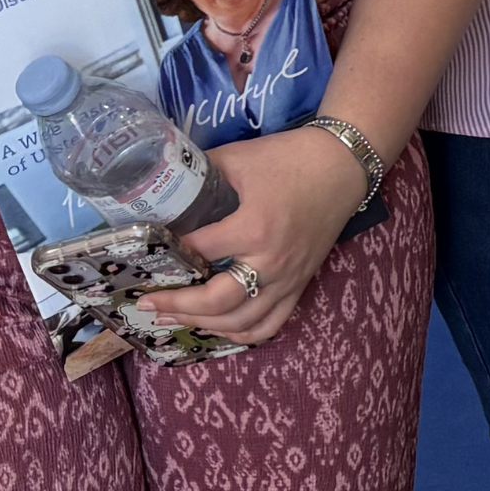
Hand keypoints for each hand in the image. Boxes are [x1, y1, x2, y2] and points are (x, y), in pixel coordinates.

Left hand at [151, 125, 371, 347]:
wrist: (342, 166)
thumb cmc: (288, 159)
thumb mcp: (238, 158)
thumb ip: (201, 175)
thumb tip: (165, 185)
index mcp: (252, 228)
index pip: (198, 250)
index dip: (168, 252)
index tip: (148, 252)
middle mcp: (270, 262)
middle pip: (215, 301)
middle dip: (176, 304)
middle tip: (147, 303)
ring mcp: (287, 278)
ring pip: (240, 321)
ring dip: (202, 324)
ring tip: (173, 318)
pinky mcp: (300, 284)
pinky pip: (270, 324)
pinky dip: (241, 333)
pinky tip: (218, 328)